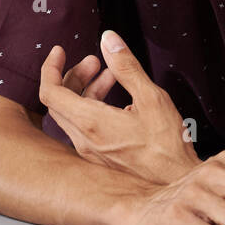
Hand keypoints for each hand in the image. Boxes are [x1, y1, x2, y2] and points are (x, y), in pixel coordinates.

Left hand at [38, 32, 202, 184]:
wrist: (175, 184)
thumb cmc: (168, 144)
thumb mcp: (152, 97)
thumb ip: (126, 67)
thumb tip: (108, 39)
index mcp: (91, 122)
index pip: (50, 91)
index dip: (50, 67)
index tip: (60, 51)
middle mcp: (83, 139)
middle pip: (59, 102)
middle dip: (74, 75)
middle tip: (95, 62)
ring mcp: (90, 152)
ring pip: (72, 115)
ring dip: (86, 91)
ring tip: (111, 77)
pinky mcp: (100, 159)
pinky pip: (83, 129)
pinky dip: (92, 109)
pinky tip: (120, 104)